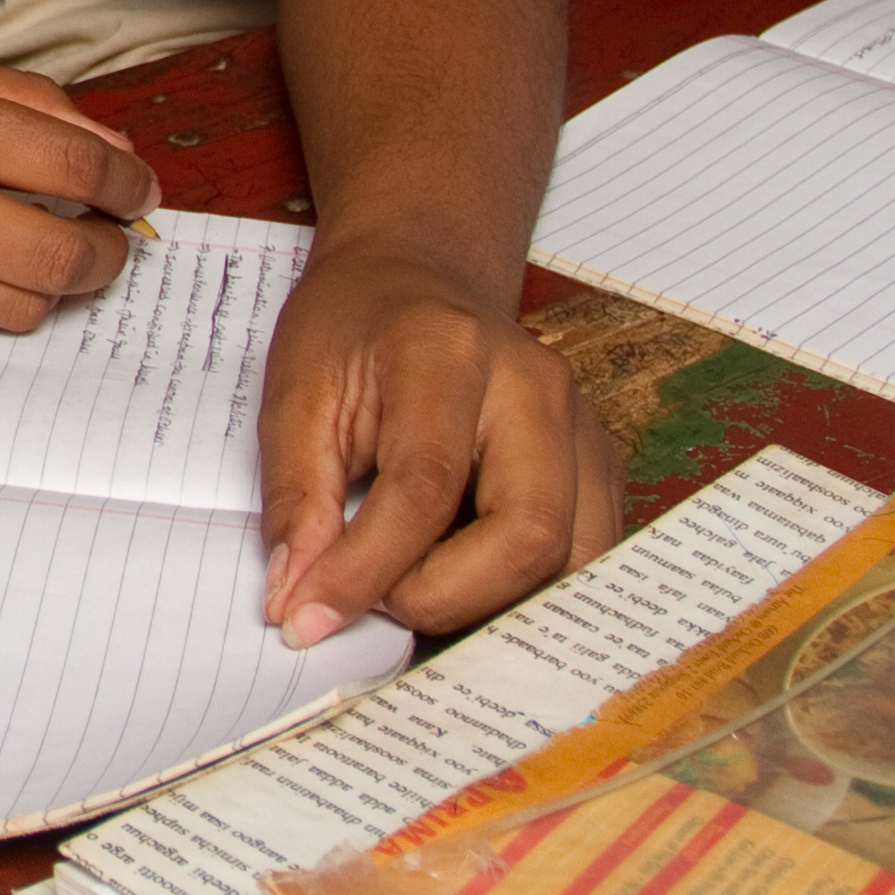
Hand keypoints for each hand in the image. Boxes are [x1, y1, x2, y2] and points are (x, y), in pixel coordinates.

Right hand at [0, 41, 160, 332]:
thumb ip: (6, 100)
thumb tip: (105, 148)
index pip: (70, 162)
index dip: (126, 180)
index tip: (138, 186)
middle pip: (61, 255)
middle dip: (111, 250)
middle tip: (116, 235)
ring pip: (20, 304)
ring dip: (55, 282)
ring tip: (51, 250)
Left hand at [256, 231, 617, 641]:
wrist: (416, 277)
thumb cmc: (355, 327)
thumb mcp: (295, 393)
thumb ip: (296, 497)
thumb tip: (296, 598)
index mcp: (450, 351)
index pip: (424, 488)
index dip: (366, 570)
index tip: (307, 617)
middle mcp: (536, 388)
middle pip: (528, 534)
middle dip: (443, 597)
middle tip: (376, 596)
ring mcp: (582, 427)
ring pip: (573, 560)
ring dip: (490, 602)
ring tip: (415, 583)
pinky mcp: (599, 465)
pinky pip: (584, 559)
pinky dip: (523, 592)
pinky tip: (462, 576)